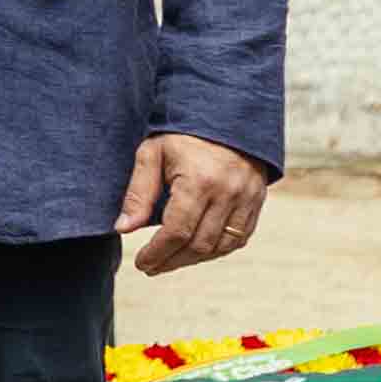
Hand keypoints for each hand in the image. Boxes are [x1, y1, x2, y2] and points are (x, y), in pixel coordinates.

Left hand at [117, 132, 269, 274]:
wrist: (227, 114)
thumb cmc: (183, 134)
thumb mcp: (153, 153)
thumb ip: (138, 192)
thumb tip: (123, 228)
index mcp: (199, 181)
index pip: (177, 232)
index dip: (157, 253)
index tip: (142, 263)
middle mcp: (227, 193)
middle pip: (199, 244)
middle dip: (172, 261)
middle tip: (152, 267)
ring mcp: (247, 198)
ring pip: (221, 246)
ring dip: (194, 259)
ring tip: (170, 260)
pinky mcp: (257, 201)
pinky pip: (239, 238)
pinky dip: (217, 250)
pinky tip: (197, 250)